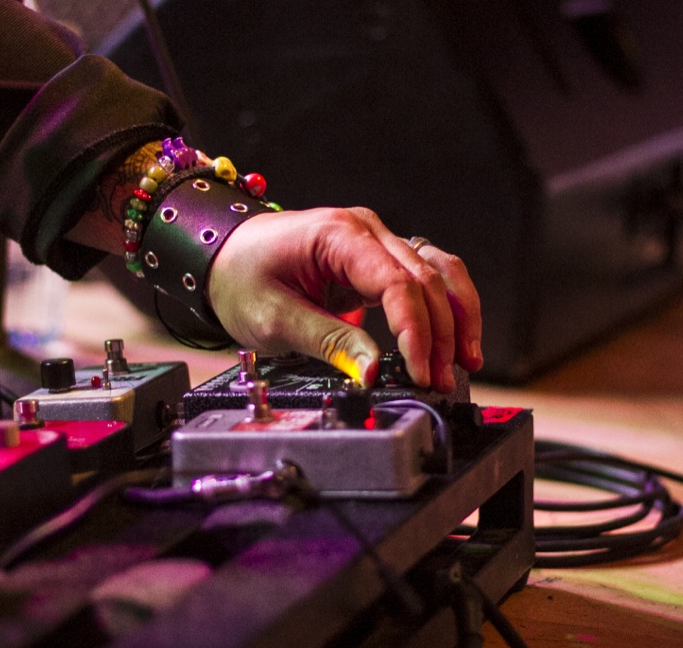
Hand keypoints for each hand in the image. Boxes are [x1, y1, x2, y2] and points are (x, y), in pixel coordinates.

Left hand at [207, 207, 482, 391]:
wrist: (222, 256)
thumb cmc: (240, 277)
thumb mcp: (274, 318)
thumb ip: (328, 341)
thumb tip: (373, 370)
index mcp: (337, 235)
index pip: (397, 282)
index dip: (415, 332)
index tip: (420, 371)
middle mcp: (365, 230)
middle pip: (425, 279)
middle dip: (439, 335)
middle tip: (440, 382)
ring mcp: (375, 241)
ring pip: (437, 272)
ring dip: (455, 317)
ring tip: (461, 363)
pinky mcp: (376, 260)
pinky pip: (425, 277)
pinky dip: (444, 307)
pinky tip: (453, 340)